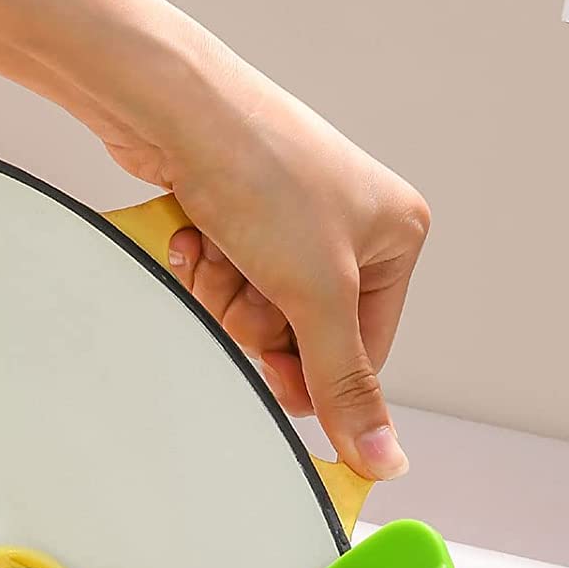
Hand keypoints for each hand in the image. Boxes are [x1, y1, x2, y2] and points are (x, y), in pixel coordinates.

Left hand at [0, 0, 426, 478]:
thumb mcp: (315, 294)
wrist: (173, 108)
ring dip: (222, 291)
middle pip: (302, 332)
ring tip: (216, 243)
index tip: (275, 382)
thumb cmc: (259, 174)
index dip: (314, 372)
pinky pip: (221, 276)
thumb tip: (385, 459)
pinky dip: (201, 264)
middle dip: (257, 317)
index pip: (365, 349)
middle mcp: (350, 224)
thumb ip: (344, 383)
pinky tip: (192, 232)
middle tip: (244, 281)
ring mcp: (289, 217)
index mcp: (396, 234)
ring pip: (254, 308)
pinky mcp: (236, 213)